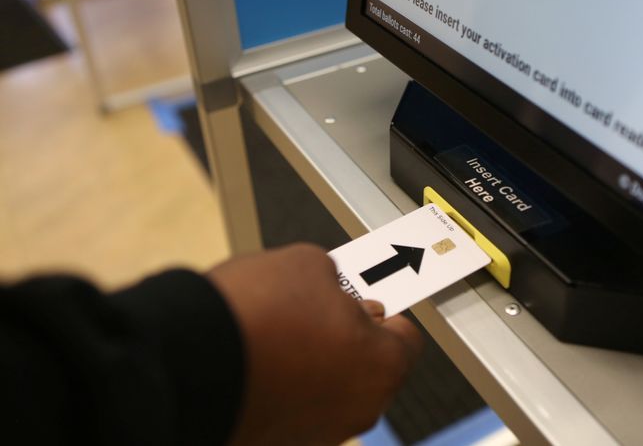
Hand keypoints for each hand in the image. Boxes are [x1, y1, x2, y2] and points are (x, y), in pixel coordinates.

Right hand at [208, 243, 422, 445]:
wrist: (185, 358)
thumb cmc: (255, 312)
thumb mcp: (308, 264)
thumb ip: (335, 280)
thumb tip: (329, 287)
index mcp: (381, 366)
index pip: (407, 337)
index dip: (388, 310)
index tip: (370, 300)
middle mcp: (358, 410)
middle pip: (369, 366)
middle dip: (350, 337)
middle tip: (322, 310)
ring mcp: (318, 434)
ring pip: (331, 389)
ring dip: (317, 363)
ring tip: (281, 332)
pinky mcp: (278, 442)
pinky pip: (296, 407)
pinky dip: (286, 386)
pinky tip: (259, 359)